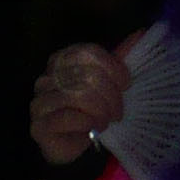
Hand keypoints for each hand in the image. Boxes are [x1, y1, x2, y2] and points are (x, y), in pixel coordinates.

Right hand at [31, 43, 131, 166]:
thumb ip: (118, 60)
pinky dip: (87, 122)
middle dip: (110, 95)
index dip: (112, 68)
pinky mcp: (39, 125)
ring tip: (106, 120)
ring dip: (100, 110)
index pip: (87, 53)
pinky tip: (92, 128)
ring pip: (77, 95)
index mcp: (60, 62)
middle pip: (86, 75)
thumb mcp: (107, 82)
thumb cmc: (89, 111)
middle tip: (117, 111)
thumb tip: (140, 34)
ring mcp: (39, 102)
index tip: (125, 85)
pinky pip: (67, 117)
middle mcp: (45, 79)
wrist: (71, 145)